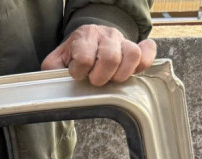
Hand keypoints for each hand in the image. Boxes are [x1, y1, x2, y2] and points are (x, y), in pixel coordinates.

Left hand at [41, 25, 156, 86]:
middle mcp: (106, 34)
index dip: (80, 73)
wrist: (88, 43)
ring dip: (121, 74)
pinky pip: (147, 52)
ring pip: (132, 55)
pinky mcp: (136, 47)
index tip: (77, 75)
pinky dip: (144, 62)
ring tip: (112, 79)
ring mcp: (123, 40)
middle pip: (110, 58)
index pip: (85, 58)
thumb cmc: (72, 57)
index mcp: (84, 35)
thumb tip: (56, 81)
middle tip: (95, 81)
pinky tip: (135, 70)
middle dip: (100, 77)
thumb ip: (53, 70)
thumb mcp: (56, 62)